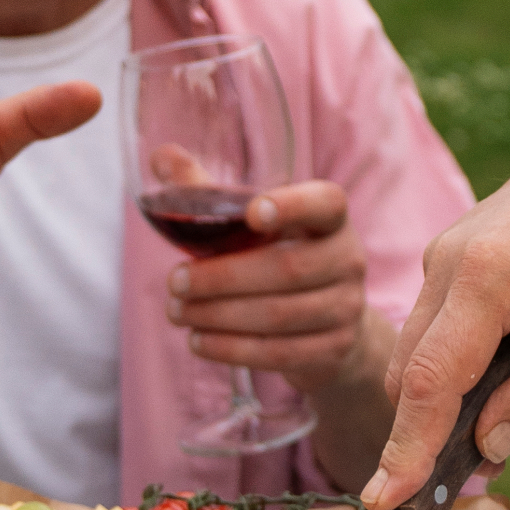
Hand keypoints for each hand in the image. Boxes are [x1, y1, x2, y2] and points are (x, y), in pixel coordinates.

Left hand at [163, 179, 375, 406]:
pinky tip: (198, 341)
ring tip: (177, 312)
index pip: (326, 203)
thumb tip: (161, 156)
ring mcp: (346, 307)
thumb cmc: (279, 257)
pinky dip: (232, 349)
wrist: (331, 324)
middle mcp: (348, 259)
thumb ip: (210, 191)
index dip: (293, 205)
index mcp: (331, 219)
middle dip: (223, 278)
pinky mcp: (333, 349)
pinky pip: (279, 353)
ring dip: (219, 316)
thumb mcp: (252, 226)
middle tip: (174, 281)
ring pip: (279, 315)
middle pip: (288, 268)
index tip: (251, 212)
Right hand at [365, 2, 509, 509]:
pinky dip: (457, 370)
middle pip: (412, 376)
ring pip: (419, 358)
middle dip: (427, 436)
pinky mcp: (448, 263)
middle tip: (476, 481)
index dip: (405, 450)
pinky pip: (436, 335)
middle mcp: (445, 263)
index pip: (430, 382)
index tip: (381, 503)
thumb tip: (488, 448)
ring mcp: (440, 259)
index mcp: (485, 276)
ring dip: (449, 402)